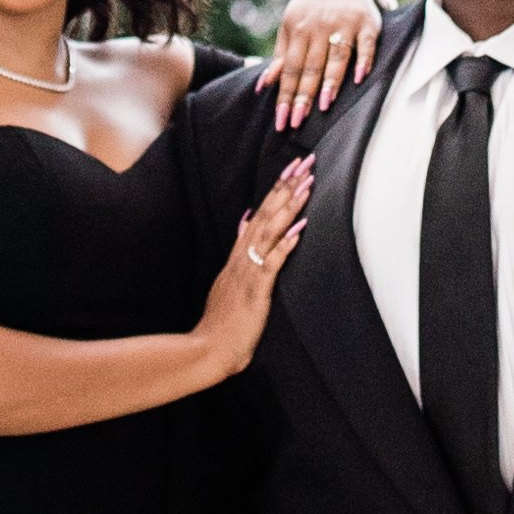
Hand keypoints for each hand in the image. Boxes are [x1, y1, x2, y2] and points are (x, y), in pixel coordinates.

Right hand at [192, 160, 313, 379]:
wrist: (207, 350)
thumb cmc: (222, 324)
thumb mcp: (229, 281)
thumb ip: (238, 251)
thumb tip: (245, 222)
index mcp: (237, 257)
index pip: (259, 215)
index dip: (276, 191)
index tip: (292, 170)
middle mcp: (242, 259)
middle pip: (266, 215)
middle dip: (286, 187)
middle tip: (305, 163)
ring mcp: (247, 273)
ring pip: (269, 232)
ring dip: (289, 207)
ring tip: (306, 184)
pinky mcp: (254, 290)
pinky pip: (272, 263)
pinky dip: (286, 244)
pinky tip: (300, 229)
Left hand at [258, 0, 389, 129]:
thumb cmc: (311, 10)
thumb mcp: (290, 27)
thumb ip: (281, 56)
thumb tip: (263, 86)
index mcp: (297, 29)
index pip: (290, 68)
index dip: (285, 95)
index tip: (282, 120)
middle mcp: (319, 26)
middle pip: (310, 66)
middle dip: (303, 95)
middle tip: (298, 121)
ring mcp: (344, 23)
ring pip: (336, 57)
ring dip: (330, 81)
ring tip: (324, 106)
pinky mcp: (367, 23)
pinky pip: (366, 44)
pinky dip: (363, 60)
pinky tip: (359, 78)